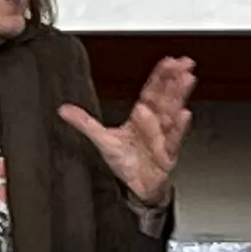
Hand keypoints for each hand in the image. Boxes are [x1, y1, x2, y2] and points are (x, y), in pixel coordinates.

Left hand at [61, 55, 196, 213]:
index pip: (152, 92)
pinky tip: (183, 114)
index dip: (160, 77)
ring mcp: (163, 138)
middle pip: (166, 98)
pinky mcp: (167, 154)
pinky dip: (179, 127)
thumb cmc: (125, 163)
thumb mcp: (102, 140)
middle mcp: (155, 125)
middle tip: (183, 64)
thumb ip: (85, 122)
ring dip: (179, 96)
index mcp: (142, 118)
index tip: (168, 62)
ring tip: (185, 80)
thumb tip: (64, 109)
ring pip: (172, 114)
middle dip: (175, 80)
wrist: (136, 190)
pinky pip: (173, 139)